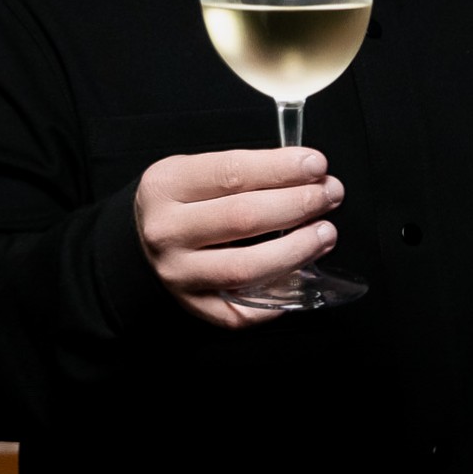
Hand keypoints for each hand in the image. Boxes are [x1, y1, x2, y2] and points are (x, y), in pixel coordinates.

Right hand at [133, 148, 344, 328]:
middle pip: (244, 218)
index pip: (232, 173)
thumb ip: (246, 171)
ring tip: (325, 232)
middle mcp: (166, 231)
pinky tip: (303, 274)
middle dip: (298, 204)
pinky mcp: (193, 306)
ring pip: (247, 267)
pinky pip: (243, 309)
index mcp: (165, 186)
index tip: (317, 164)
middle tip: (331, 194)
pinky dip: (279, 294)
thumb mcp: (197, 171)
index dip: (281, 169)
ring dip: (297, 249)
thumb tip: (310, 173)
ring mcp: (178, 273)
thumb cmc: (184, 202)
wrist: (141, 242)